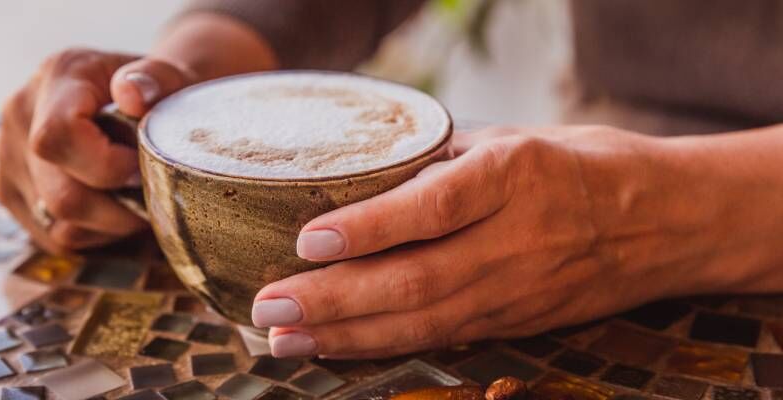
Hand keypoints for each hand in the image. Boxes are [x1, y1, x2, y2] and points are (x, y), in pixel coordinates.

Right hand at [0, 48, 194, 252]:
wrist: (139, 94)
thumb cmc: (161, 90)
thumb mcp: (174, 73)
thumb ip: (159, 79)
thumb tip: (130, 94)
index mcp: (59, 76)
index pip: (58, 136)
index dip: (108, 167)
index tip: (143, 168)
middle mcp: (21, 114)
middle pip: (62, 194)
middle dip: (120, 209)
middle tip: (155, 196)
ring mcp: (9, 155)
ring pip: (59, 224)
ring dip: (111, 225)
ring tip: (137, 199)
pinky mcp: (10, 190)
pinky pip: (54, 236)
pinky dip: (95, 234)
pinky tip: (116, 207)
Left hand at [251, 125, 715, 358]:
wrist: (670, 221)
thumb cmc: (585, 166)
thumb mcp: (515, 138)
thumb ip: (442, 160)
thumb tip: (362, 175)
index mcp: (516, 175)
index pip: (433, 206)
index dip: (368, 228)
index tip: (308, 238)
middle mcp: (517, 238)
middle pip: (415, 280)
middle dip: (333, 300)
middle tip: (269, 305)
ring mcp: (520, 289)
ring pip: (423, 323)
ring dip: (347, 335)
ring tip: (286, 337)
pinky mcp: (521, 322)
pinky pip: (444, 339)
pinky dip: (385, 346)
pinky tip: (340, 347)